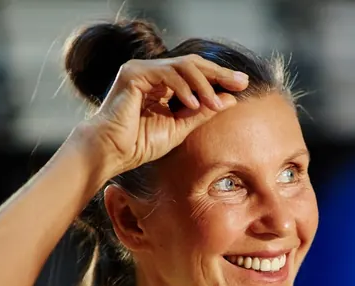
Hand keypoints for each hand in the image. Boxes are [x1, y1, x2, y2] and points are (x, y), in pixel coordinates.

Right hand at [74, 55, 249, 179]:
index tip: (243, 85)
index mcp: (162, 84)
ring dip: (203, 84)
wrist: (112, 152)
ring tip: (214, 103)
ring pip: (182, 66)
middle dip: (219, 73)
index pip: (196, 73)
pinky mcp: (133, 74)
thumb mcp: (180, 127)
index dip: (219, 77)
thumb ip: (201, 112)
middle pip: (193, 64)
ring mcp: (141, 70)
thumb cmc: (140, 144)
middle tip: (241, 82)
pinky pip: (166, 73)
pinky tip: (194, 103)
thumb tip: (229, 100)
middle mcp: (151, 72)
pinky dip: (183, 87)